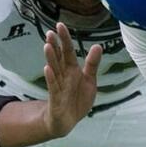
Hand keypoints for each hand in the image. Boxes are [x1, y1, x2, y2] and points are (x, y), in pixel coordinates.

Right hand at [42, 22, 102, 137]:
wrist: (68, 121)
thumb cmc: (78, 100)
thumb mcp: (89, 81)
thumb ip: (92, 64)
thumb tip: (98, 46)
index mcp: (72, 70)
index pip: (67, 51)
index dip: (64, 39)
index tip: (60, 25)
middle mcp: (63, 76)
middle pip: (58, 58)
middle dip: (55, 45)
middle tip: (50, 32)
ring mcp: (58, 87)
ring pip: (54, 70)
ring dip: (51, 58)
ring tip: (47, 46)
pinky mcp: (56, 100)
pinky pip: (53, 88)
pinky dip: (51, 79)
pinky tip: (47, 69)